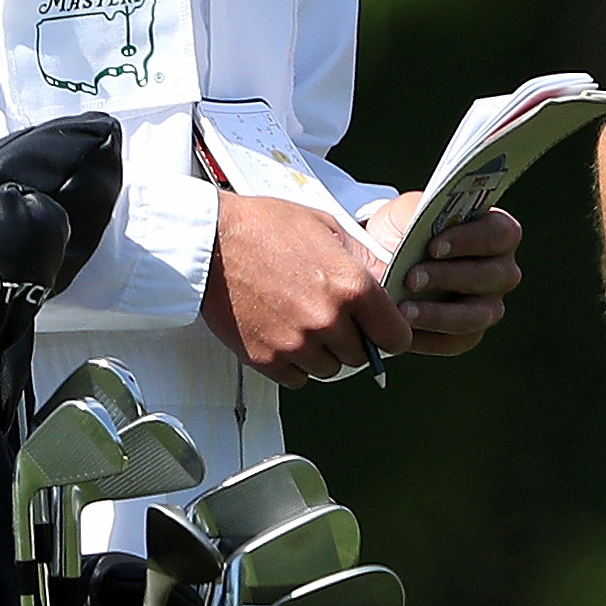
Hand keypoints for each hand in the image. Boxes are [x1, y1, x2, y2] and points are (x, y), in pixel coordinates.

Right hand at [203, 191, 400, 383]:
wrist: (209, 242)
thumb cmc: (264, 227)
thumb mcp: (327, 228)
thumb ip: (363, 261)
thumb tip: (390, 282)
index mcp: (352, 287)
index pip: (396, 337)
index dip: (390, 334)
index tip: (382, 331)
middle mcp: (328, 320)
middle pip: (362, 357)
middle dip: (354, 341)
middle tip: (333, 318)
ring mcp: (296, 344)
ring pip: (329, 369)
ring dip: (323, 353)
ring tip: (303, 323)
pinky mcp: (266, 358)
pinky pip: (297, 378)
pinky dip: (294, 365)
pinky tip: (284, 336)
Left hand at [359, 197, 522, 357]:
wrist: (380, 262)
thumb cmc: (403, 232)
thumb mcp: (406, 213)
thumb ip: (418, 214)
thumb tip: (418, 230)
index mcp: (497, 232)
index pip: (500, 233)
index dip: (470, 240)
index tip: (433, 246)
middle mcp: (502, 270)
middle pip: (494, 277)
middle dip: (450, 277)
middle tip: (411, 279)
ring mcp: (489, 305)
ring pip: (477, 315)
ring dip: (439, 313)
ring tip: (403, 310)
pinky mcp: (468, 333)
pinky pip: (457, 341)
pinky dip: (429, 337)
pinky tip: (404, 328)